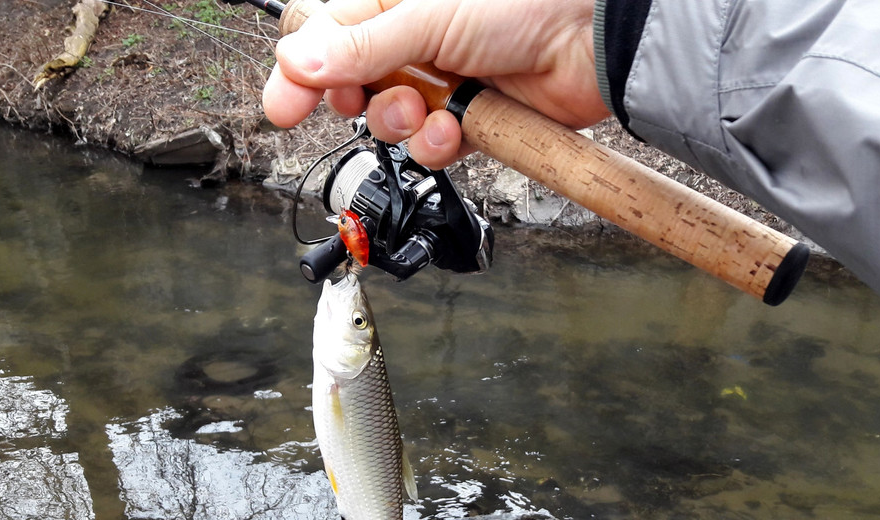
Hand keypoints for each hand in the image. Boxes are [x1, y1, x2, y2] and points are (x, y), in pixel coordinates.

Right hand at [261, 0, 607, 167]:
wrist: (594, 40)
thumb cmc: (523, 1)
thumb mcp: (427, 16)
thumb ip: (359, 46)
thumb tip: (294, 62)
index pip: (324, 33)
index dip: (301, 69)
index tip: (284, 104)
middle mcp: (414, 38)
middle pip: (350, 80)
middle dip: (351, 98)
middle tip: (353, 101)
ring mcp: (442, 79)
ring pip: (389, 117)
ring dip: (399, 122)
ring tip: (424, 110)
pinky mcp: (471, 118)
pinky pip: (432, 145)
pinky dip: (437, 145)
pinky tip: (454, 131)